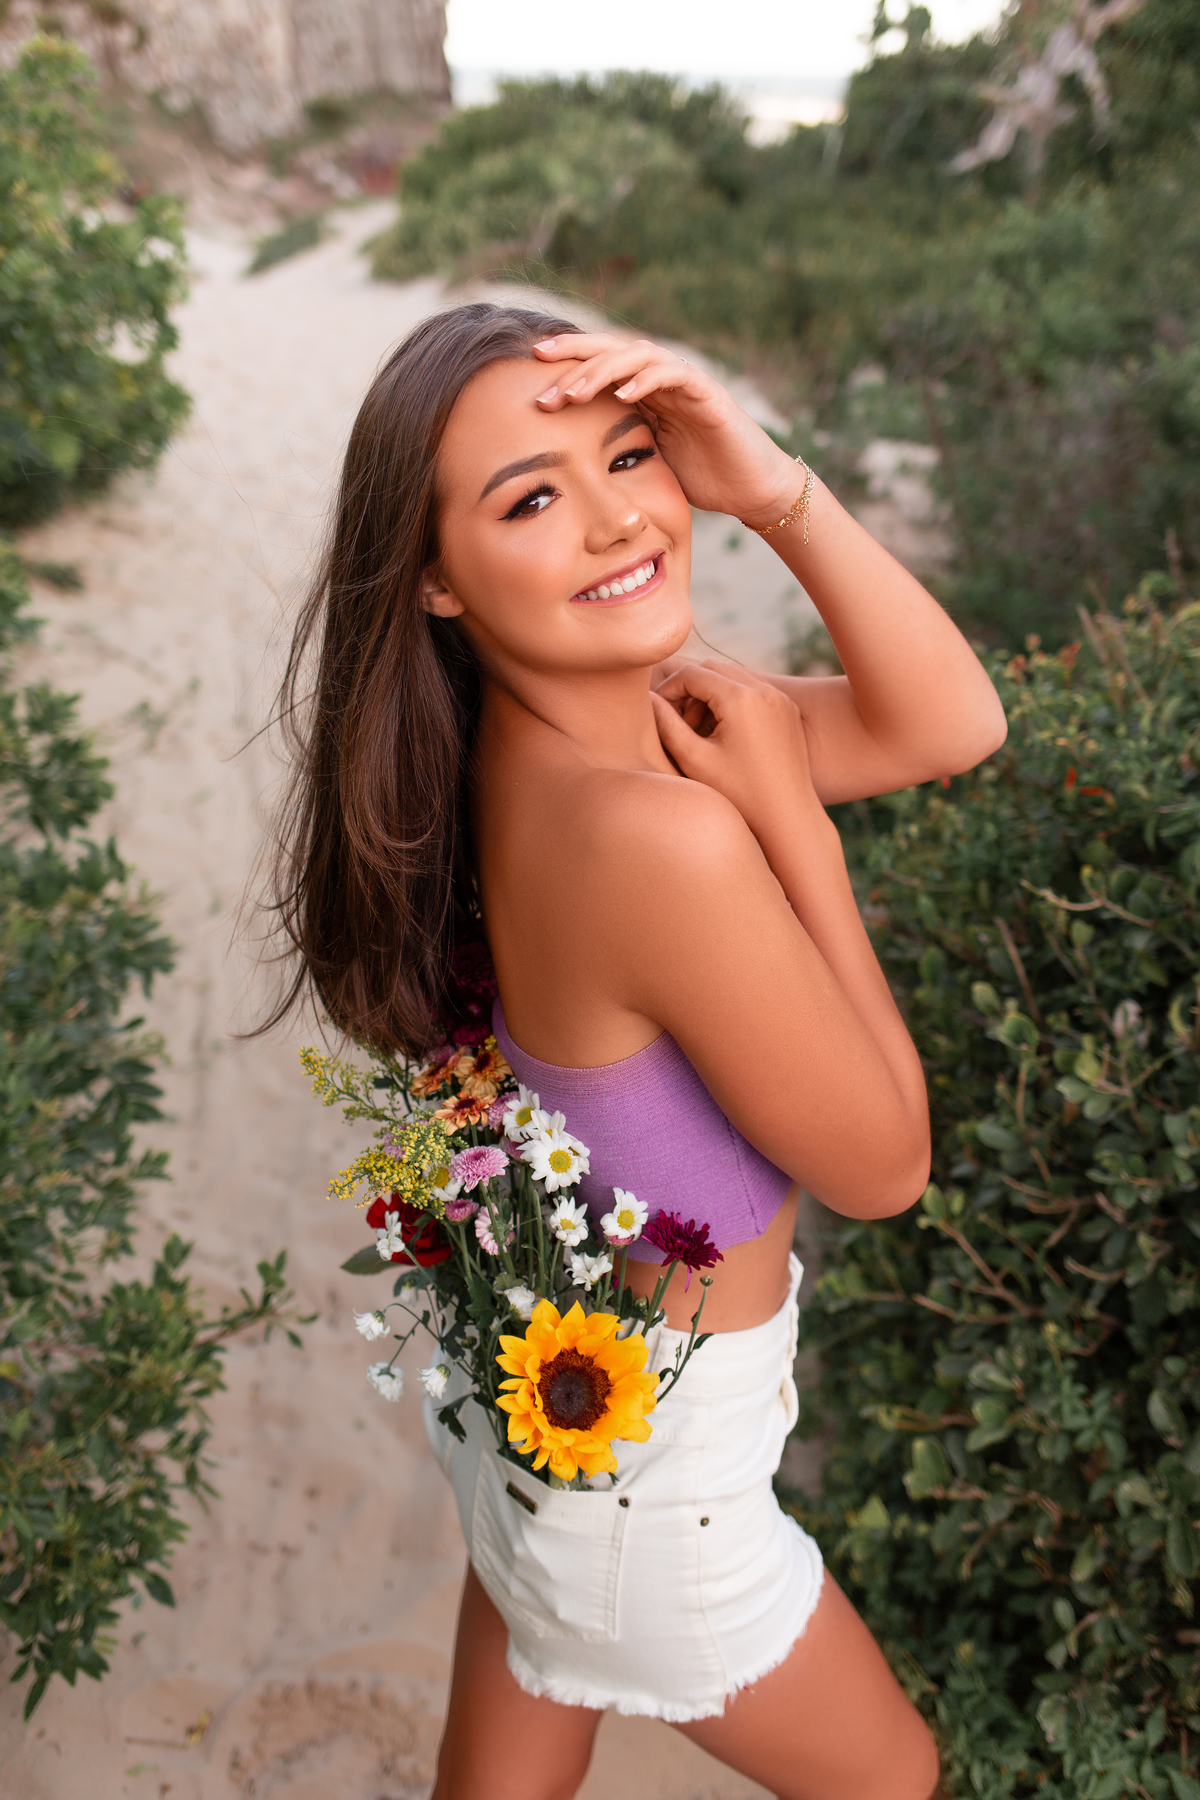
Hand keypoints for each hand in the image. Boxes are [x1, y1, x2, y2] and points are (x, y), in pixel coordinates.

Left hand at [533, 332, 799, 526]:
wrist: (750, 489)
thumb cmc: (700, 478)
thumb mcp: (645, 462)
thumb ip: (613, 448)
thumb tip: (564, 457)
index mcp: (643, 392)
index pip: (598, 365)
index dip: (565, 361)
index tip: (527, 370)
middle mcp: (661, 379)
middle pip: (611, 350)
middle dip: (573, 355)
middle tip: (537, 366)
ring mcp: (685, 383)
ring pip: (637, 356)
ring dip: (602, 370)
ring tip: (574, 390)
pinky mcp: (708, 395)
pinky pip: (675, 375)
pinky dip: (648, 379)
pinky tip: (624, 393)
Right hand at [650, 659, 827, 845]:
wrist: (788, 817)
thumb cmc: (739, 795)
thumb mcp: (695, 760)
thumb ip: (666, 724)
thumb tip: (649, 699)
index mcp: (741, 698)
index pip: (692, 673)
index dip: (668, 689)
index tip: (659, 712)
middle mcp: (765, 690)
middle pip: (713, 668)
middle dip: (690, 689)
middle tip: (680, 722)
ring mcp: (781, 698)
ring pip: (734, 677)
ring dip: (711, 694)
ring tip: (701, 731)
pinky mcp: (788, 710)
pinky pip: (754, 691)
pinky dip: (733, 701)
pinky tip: (725, 735)